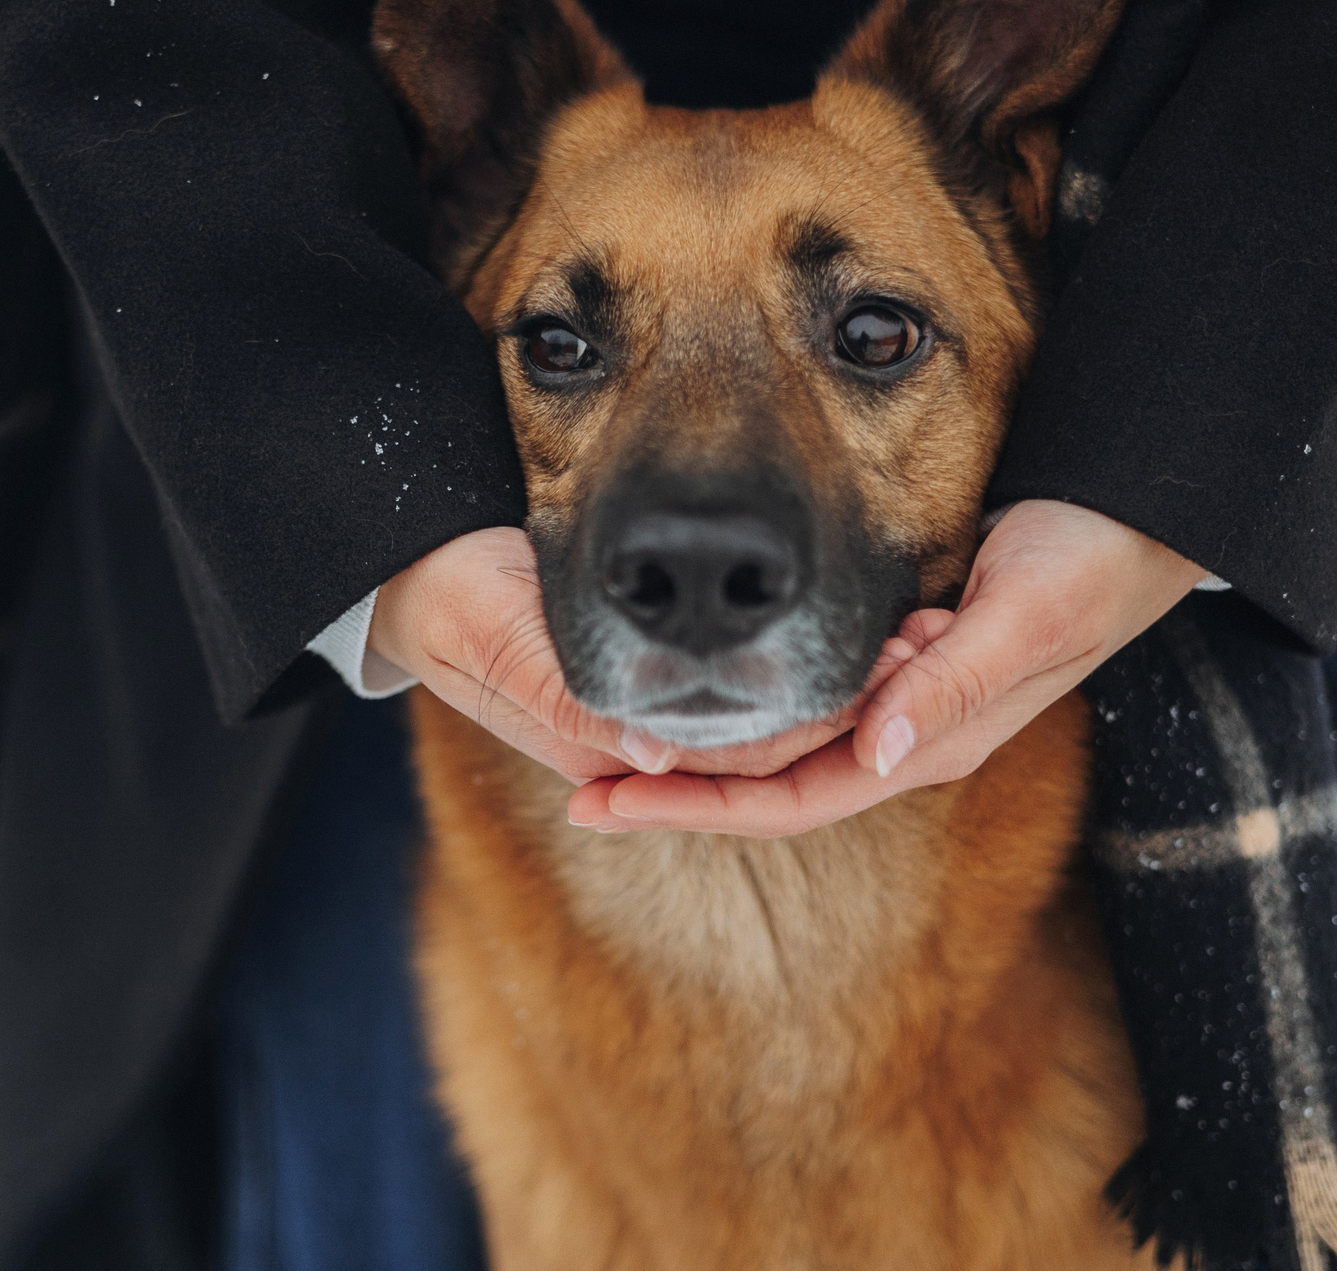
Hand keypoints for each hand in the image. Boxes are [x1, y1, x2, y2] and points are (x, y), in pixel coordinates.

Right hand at [370, 528, 890, 784]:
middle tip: (931, 636)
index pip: (741, 763)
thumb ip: (560, 699)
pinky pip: (755, 684)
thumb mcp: (489, 633)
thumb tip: (658, 757)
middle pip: (777, 746)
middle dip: (856, 703)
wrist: (404, 574)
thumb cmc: (441, 596)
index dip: (822, 724)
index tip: (893, 665)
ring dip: (848, 681)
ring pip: (776, 716)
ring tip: (920, 624)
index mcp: (605, 747)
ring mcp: (656, 715)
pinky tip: (869, 622)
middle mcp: (645, 744)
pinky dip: (814, 662)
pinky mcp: (664, 678)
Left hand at [566, 500, 1203, 835]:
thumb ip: (955, 683)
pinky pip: (809, 705)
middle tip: (575, 776)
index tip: (603, 798)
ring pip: (783, 747)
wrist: (1146, 519)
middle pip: (769, 785)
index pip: (790, 798)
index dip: (694, 806)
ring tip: (611, 741)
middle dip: (673, 789)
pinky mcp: (905, 663)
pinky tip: (696, 692)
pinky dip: (745, 707)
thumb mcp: (1027, 612)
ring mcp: (906, 704)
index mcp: (933, 739)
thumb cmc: (1093, 558)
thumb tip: (879, 755)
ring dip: (702, 754)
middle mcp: (910, 735)